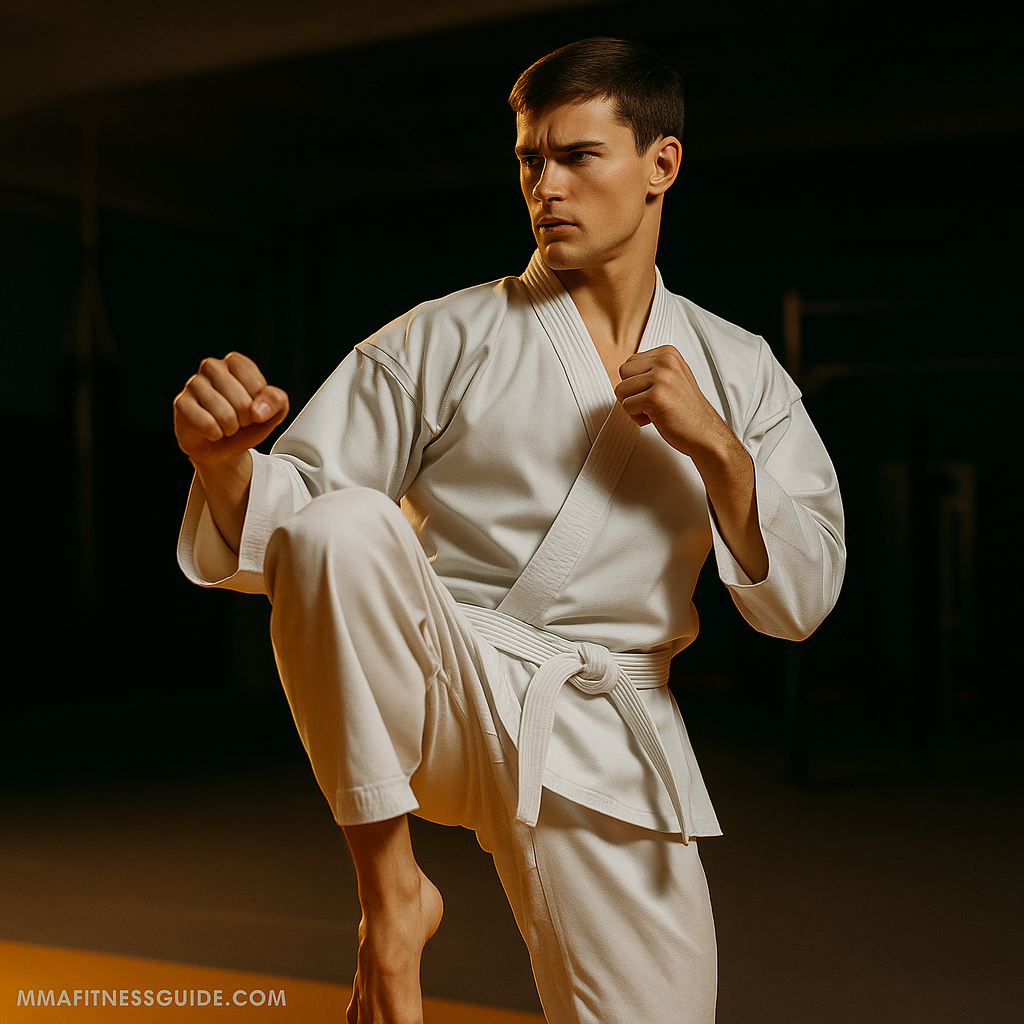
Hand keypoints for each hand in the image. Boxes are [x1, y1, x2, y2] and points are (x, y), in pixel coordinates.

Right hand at [173, 352, 288, 467]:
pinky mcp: (181, 403)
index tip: (254, 408)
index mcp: (236, 363)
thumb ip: (277, 402)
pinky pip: (207, 424)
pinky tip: (211, 431)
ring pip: (225, 414)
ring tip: (225, 426)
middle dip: (246, 420)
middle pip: (242, 402)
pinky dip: (215, 434)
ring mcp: (194, 383)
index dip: (260, 405)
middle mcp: (212, 366)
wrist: (225, 447)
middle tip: (238, 420)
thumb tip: (258, 410)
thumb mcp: (273, 412)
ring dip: (230, 428)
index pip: (257, 384)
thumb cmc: (248, 424)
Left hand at [613, 345, 728, 457]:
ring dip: (634, 406)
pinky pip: (626, 406)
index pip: (630, 362)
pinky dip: (636, 417)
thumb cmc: (687, 410)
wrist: (705, 433)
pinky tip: (655, 418)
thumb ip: (651, 369)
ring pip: (621, 390)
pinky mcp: (655, 397)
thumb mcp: (672, 377)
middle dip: (632, 391)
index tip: (656, 392)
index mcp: (668, 353)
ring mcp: (661, 378)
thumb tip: (626, 370)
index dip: (637, 383)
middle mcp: (665, 361)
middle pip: (623, 372)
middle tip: (652, 402)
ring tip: (655, 410)